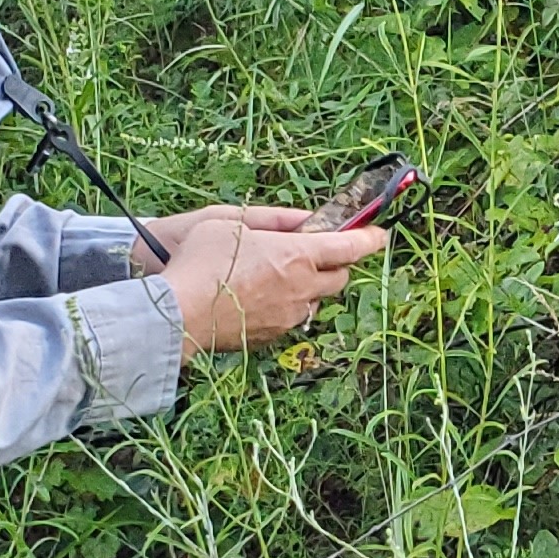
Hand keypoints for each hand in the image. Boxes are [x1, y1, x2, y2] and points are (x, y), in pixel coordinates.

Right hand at [139, 211, 386, 355]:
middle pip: (339, 278)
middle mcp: (302, 288)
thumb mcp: (231, 222)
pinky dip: (288, 307)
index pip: (349, 247)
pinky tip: (261, 299)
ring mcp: (290, 316)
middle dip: (335, 265)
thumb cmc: (201, 262)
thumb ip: (272, 221)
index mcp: (297, 255)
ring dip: (310, 288)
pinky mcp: (275, 336)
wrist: (178, 314)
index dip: (369, 239)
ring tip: (280, 277)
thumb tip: (302, 221)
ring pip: (316, 301)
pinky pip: (293, 319)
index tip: (380, 235)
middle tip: (317, 254)